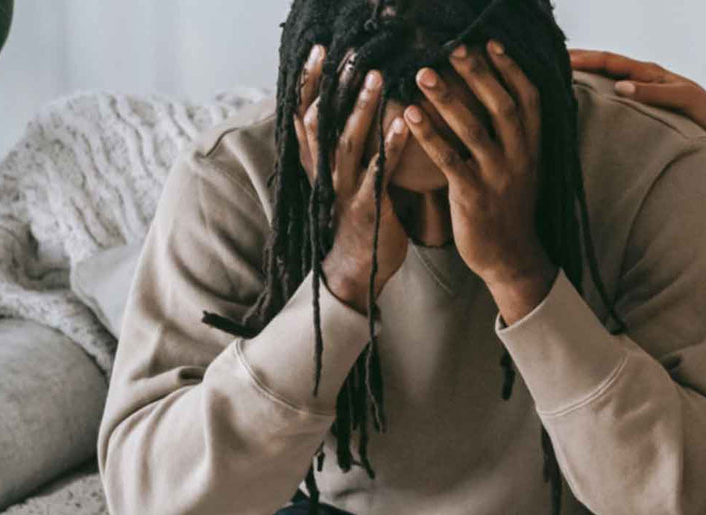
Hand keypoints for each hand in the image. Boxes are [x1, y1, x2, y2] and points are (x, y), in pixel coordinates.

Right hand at [294, 45, 411, 313]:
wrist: (355, 272)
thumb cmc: (354, 220)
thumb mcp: (339, 179)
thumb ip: (341, 147)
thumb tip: (347, 108)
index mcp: (317, 164)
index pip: (304, 115)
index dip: (309, 83)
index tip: (318, 52)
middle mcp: (324, 174)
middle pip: (321, 122)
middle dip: (334, 86)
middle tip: (351, 56)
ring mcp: (344, 190)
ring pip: (347, 142)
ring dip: (362, 108)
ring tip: (376, 78)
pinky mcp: (368, 207)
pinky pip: (377, 172)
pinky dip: (388, 146)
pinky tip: (401, 123)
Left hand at [406, 41, 555, 322]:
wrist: (510, 257)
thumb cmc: (508, 206)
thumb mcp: (522, 165)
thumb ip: (511, 133)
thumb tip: (489, 92)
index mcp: (533, 146)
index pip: (529, 98)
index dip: (511, 69)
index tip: (491, 43)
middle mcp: (520, 157)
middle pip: (502, 106)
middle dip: (478, 74)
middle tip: (454, 48)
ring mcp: (498, 177)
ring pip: (474, 130)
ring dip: (448, 98)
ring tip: (423, 72)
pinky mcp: (473, 196)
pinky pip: (449, 160)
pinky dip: (429, 134)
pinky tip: (409, 114)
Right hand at [569, 49, 705, 148]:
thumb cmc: (703, 113)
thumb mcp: (682, 100)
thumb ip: (653, 93)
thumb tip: (619, 87)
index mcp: (648, 72)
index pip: (610, 60)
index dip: (586, 59)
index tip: (562, 60)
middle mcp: (640, 77)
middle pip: (602, 64)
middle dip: (577, 60)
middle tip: (547, 61)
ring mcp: (639, 90)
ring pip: (604, 78)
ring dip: (582, 74)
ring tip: (556, 77)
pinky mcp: (640, 104)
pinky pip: (611, 94)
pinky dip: (594, 91)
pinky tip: (580, 99)